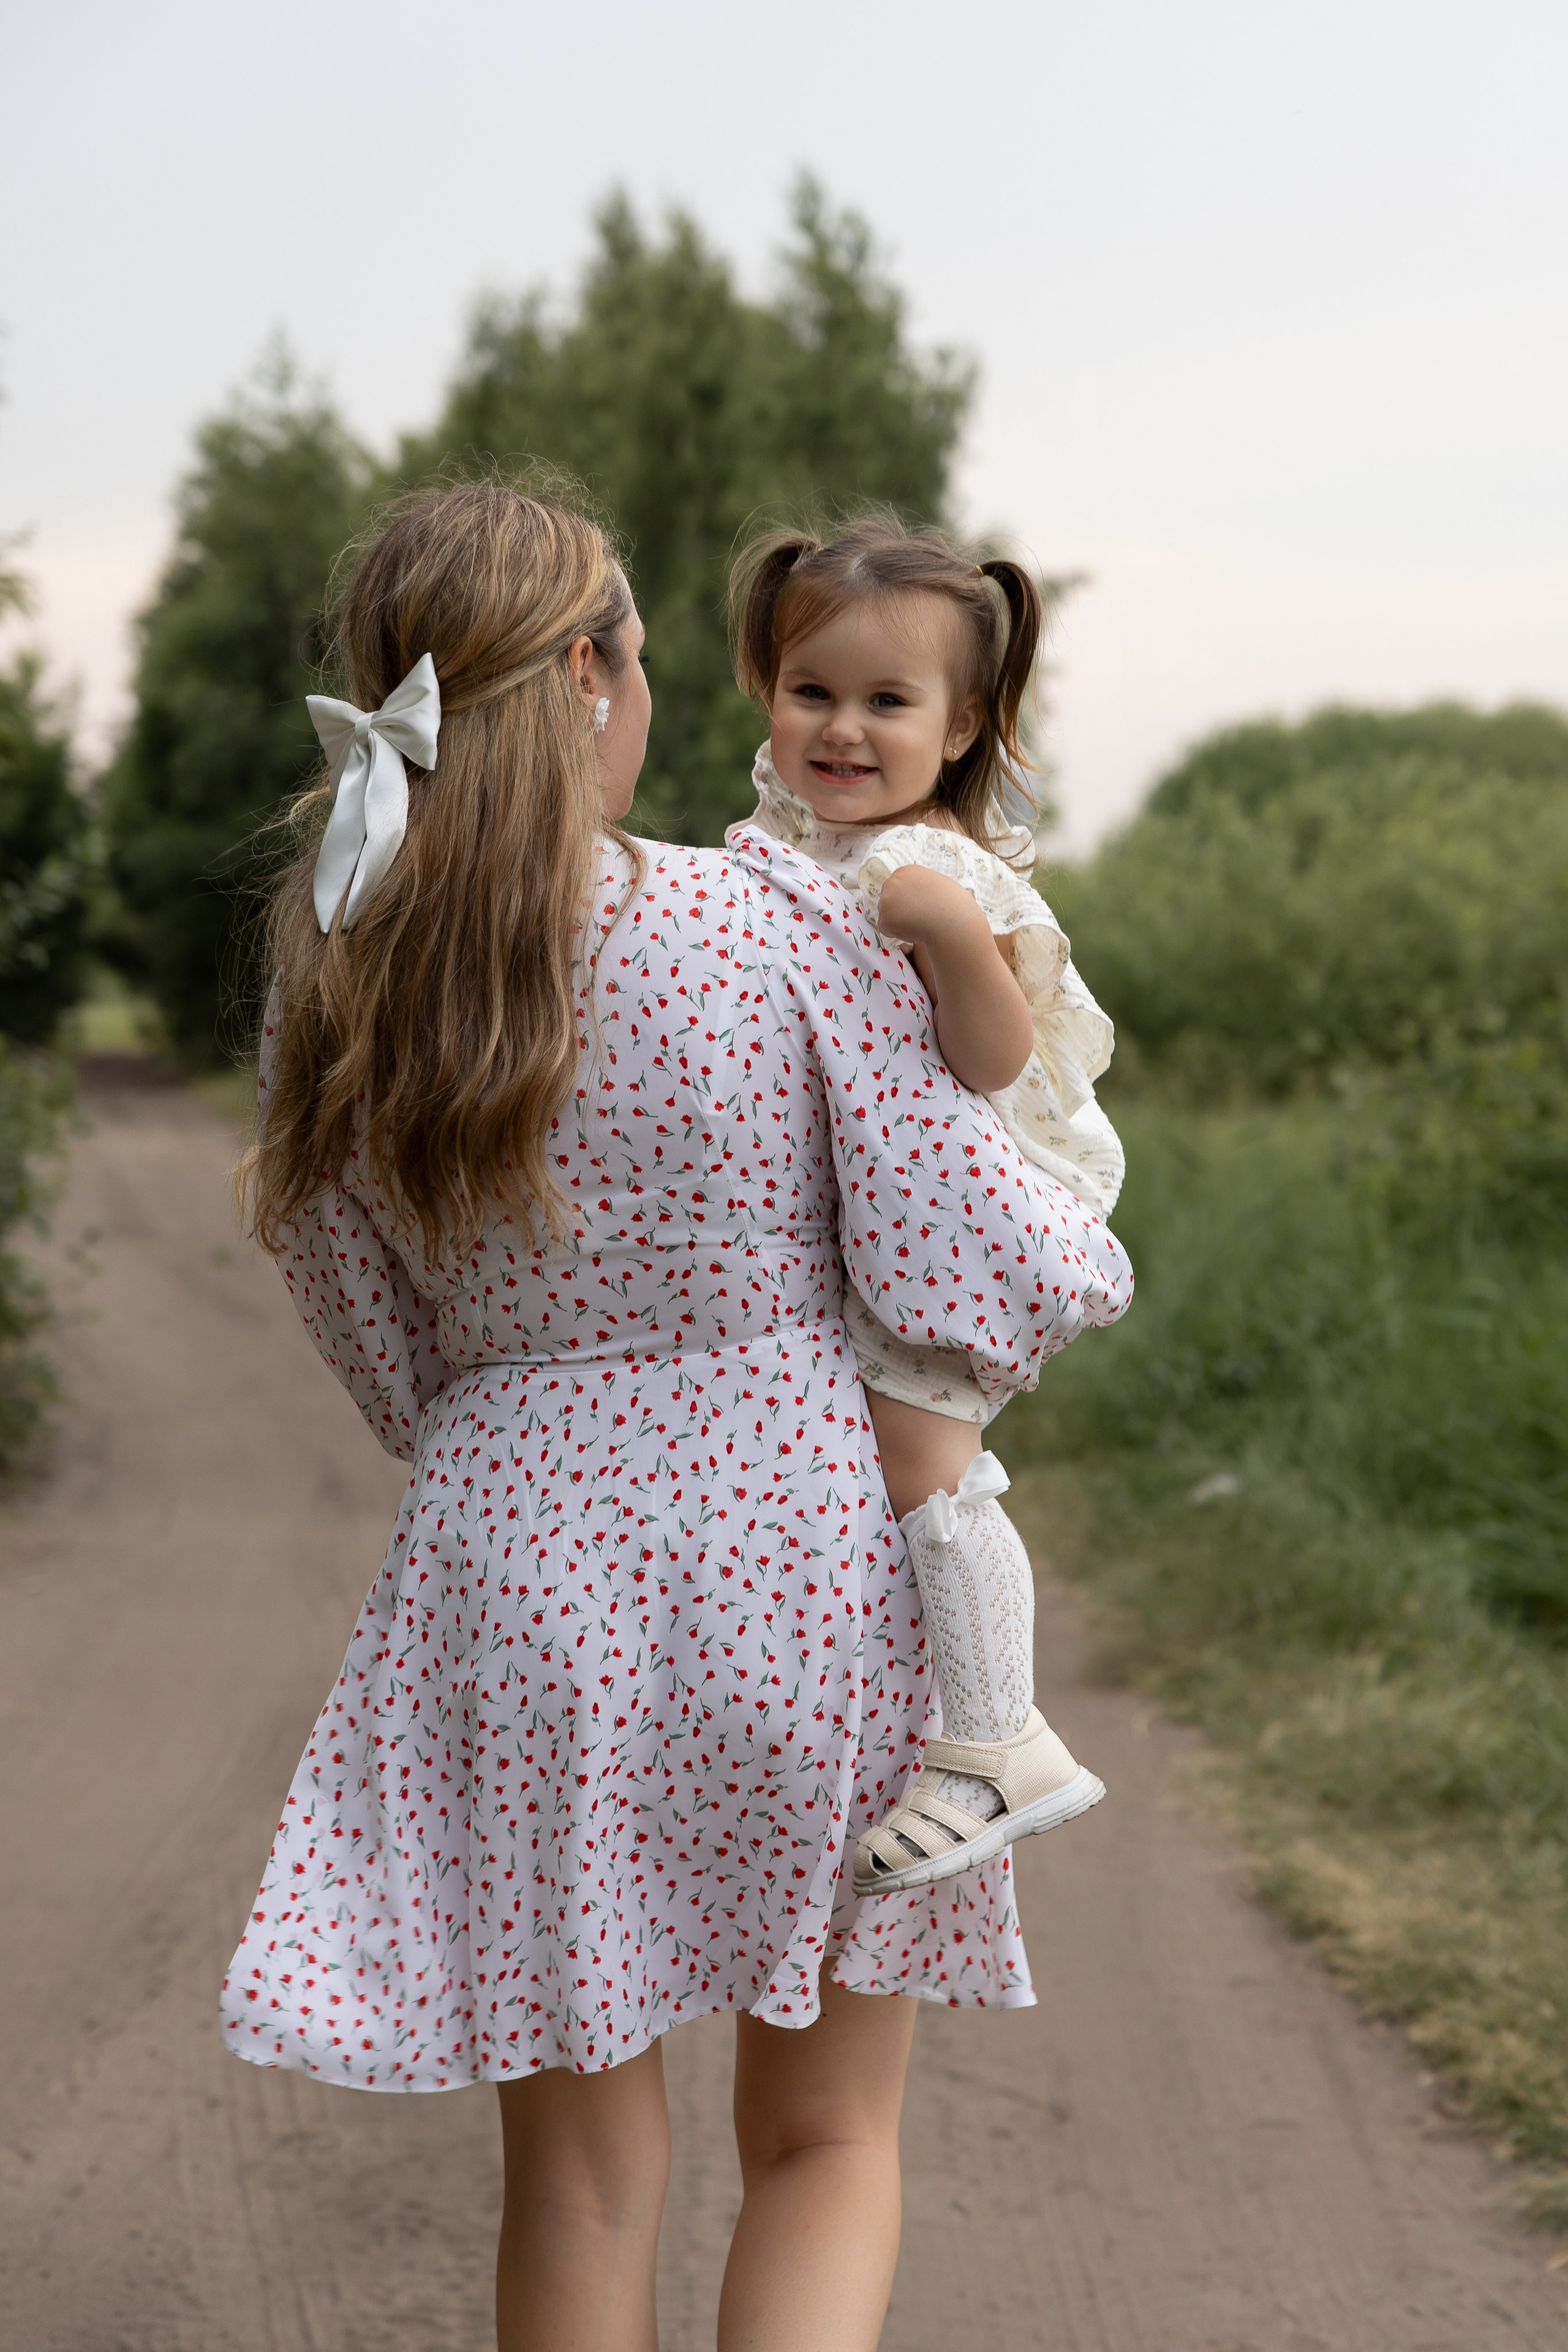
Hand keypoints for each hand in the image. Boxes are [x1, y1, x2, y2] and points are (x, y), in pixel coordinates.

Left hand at [876, 864, 990, 949]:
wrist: (954, 921)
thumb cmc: (953, 904)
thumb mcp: (936, 883)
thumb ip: (920, 886)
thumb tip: (914, 894)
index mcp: (906, 871)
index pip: (896, 888)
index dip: (907, 900)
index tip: (920, 906)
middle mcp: (893, 882)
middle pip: (888, 900)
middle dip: (899, 910)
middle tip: (919, 917)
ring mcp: (886, 900)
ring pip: (887, 915)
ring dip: (899, 923)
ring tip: (920, 923)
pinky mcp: (885, 918)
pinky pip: (887, 930)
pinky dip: (898, 934)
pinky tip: (915, 930)